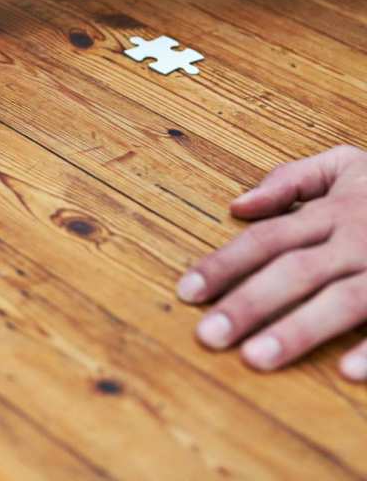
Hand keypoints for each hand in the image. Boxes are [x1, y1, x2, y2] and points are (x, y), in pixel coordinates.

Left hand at [177, 146, 366, 380]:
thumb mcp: (347, 164)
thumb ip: (291, 178)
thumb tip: (238, 204)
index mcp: (333, 210)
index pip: (264, 238)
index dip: (223, 264)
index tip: (186, 293)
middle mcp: (356, 239)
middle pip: (293, 271)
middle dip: (248, 304)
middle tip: (207, 336)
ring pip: (340, 300)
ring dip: (298, 331)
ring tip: (256, 359)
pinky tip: (346, 371)